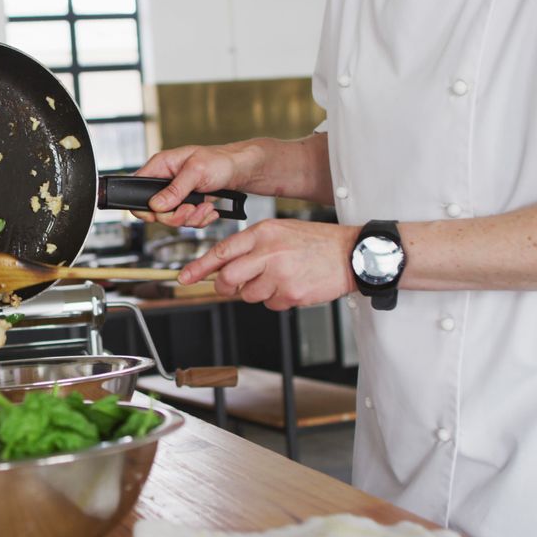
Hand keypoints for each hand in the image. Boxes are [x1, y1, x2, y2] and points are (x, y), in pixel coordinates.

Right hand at [132, 141, 265, 226]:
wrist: (241, 169)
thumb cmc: (221, 161)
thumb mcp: (197, 171)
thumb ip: (175, 189)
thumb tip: (156, 205)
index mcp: (161, 166)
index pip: (137, 188)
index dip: (145, 206)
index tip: (160, 213)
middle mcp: (165, 181)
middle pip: (155, 211)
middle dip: (176, 215)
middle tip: (191, 208)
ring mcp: (176, 195)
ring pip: (171, 219)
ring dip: (191, 217)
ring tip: (206, 206)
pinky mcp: (187, 204)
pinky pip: (186, 221)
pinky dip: (199, 219)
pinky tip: (209, 209)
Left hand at [180, 219, 358, 310]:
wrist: (352, 253)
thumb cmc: (316, 243)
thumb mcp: (280, 232)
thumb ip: (252, 247)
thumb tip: (224, 266)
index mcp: (263, 233)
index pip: (221, 251)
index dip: (199, 267)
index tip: (185, 277)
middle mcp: (268, 251)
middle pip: (228, 278)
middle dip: (224, 287)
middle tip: (229, 288)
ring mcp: (279, 274)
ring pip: (248, 294)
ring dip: (257, 292)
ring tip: (278, 278)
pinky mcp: (290, 293)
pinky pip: (270, 304)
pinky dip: (277, 300)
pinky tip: (292, 286)